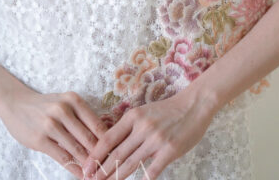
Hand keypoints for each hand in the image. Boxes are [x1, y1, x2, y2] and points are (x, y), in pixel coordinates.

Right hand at [0, 88, 109, 178]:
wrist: (15, 103)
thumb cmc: (45, 106)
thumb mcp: (64, 104)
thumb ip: (82, 119)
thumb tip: (105, 140)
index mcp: (73, 100)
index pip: (98, 124)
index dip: (109, 142)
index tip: (119, 155)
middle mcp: (63, 109)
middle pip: (89, 138)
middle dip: (101, 156)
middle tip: (112, 170)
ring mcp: (51, 124)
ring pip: (77, 149)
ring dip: (89, 165)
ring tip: (99, 175)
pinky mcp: (40, 138)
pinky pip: (62, 157)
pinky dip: (74, 169)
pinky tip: (82, 176)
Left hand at [82, 86, 217, 179]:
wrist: (193, 106)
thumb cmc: (167, 110)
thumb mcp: (143, 112)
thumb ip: (129, 127)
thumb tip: (111, 144)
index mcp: (133, 116)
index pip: (108, 138)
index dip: (96, 154)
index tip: (86, 166)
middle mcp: (142, 128)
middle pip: (116, 154)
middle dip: (102, 170)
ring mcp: (156, 140)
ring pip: (130, 164)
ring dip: (116, 177)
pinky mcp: (169, 151)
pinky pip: (152, 170)